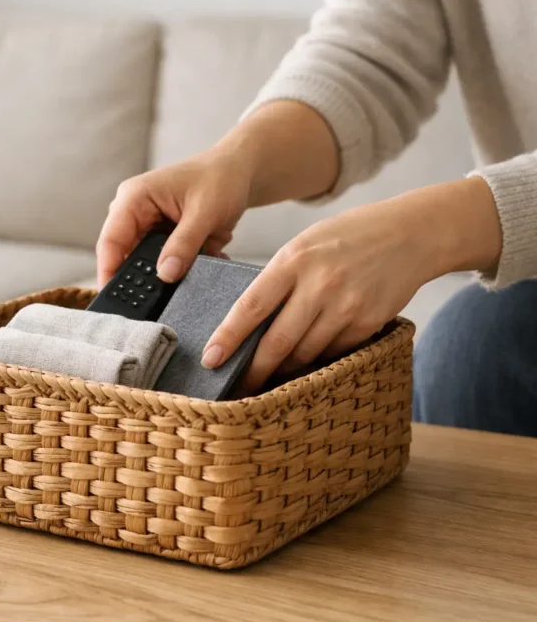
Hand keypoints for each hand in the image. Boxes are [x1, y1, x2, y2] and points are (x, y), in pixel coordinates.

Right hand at [97, 149, 253, 285]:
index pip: (110, 241)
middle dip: (142, 277)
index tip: (114, 298)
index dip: (108, 271)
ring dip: (167, 272)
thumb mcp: (204, 212)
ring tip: (190, 269)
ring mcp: (147, 227)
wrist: (239, 172)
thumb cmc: (220, 179)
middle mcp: (134, 213)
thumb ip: (184, 245)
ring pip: (144, 264)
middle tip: (159, 296)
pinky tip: (203, 260)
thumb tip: (165, 275)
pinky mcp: (162, 239)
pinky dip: (181, 268)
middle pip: (123, 256)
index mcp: (134, 198)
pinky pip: (163, 263)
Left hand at [202, 177, 501, 393]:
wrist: (410, 233)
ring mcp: (347, 306)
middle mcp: (320, 285)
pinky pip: (333, 353)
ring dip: (284, 370)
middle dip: (254, 370)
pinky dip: (315, 361)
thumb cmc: (346, 238)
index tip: (211, 359)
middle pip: (277, 341)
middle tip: (236, 388)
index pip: (251, 306)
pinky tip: (305, 364)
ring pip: (305, 354)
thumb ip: (277, 278)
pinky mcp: (369, 322)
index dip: (228, 337)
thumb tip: (248, 322)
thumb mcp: (304, 245)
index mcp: (294, 260)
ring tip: (267, 378)